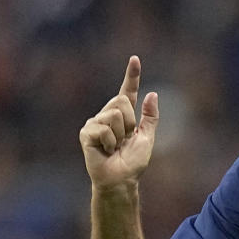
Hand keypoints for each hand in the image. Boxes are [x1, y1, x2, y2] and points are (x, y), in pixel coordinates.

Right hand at [79, 56, 159, 189]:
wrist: (121, 179)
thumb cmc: (132, 162)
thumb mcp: (147, 137)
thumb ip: (150, 117)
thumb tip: (152, 93)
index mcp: (123, 115)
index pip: (128, 91)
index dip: (132, 75)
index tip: (135, 58)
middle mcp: (107, 115)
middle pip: (122, 101)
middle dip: (129, 122)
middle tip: (124, 140)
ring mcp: (95, 123)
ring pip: (114, 115)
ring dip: (120, 134)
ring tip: (114, 147)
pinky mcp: (86, 133)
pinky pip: (103, 128)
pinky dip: (109, 142)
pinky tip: (105, 150)